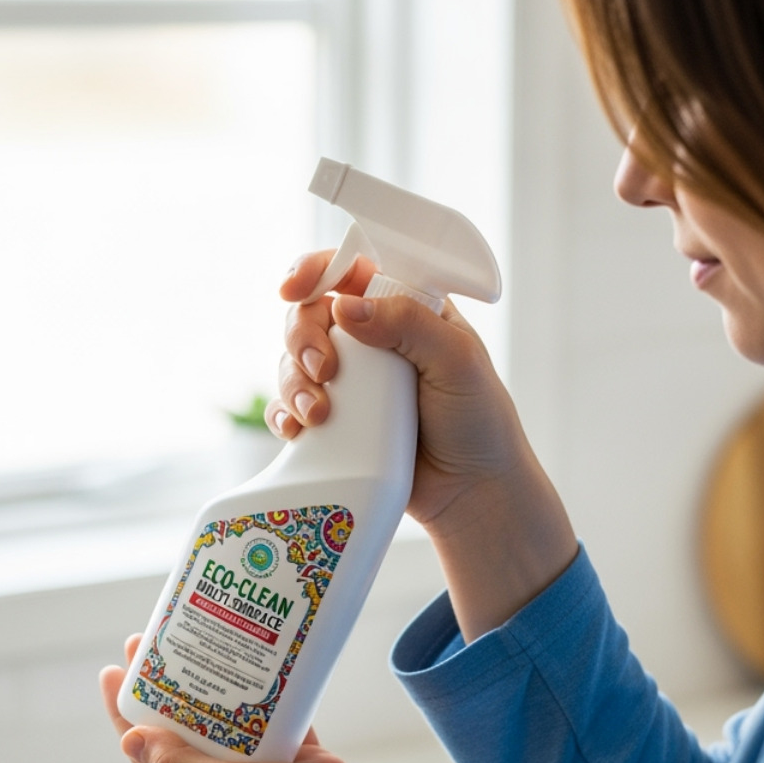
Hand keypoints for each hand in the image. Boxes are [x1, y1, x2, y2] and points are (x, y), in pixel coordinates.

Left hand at [100, 634, 452, 762]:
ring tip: (215, 636)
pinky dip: (275, 687)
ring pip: (235, 715)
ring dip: (221, 678)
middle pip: (188, 724)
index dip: (127, 710)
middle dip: (172, 681)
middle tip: (164, 634)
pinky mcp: (308, 759)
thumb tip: (129, 740)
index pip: (150, 748)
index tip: (117, 666)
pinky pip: (283, 715)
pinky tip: (275, 659)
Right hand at [270, 251, 534, 528]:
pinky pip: (290, 408)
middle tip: (323, 370)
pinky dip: (284, 415)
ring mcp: (351, 383)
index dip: (315, 270)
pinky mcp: (335, 423)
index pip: (351, 270)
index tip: (293, 289)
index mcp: (404, 308)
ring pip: (294, 362)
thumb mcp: (456, 360)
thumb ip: (408, 323)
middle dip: (302, 337)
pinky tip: (297, 430)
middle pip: (311, 315)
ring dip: (294, 382)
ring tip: (319, 415)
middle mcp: (372, 340)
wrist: (473, 492)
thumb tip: (344, 307)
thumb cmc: (479, 421)